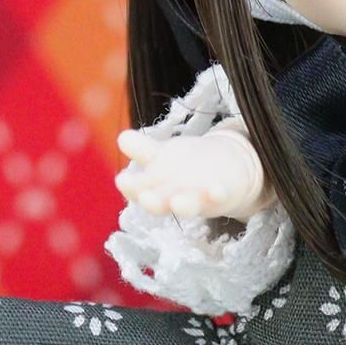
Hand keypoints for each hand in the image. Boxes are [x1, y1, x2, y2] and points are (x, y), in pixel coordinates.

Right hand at [114, 122, 266, 221]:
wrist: (222, 173)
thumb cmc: (179, 168)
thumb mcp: (158, 154)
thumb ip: (140, 148)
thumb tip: (123, 139)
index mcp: (152, 187)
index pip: (136, 188)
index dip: (129, 185)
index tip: (123, 179)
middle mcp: (171, 198)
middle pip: (159, 203)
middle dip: (152, 202)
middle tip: (146, 198)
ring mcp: (196, 199)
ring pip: (187, 206)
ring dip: (183, 205)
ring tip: (179, 202)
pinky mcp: (219, 197)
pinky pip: (218, 197)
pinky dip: (217, 194)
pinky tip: (217, 188)